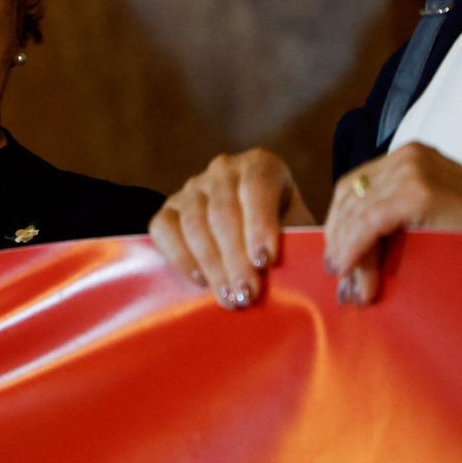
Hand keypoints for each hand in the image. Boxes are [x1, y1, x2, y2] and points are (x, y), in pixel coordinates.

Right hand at [149, 149, 313, 309]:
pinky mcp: (168, 208)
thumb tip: (297, 269)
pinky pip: (164, 229)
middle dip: (236, 258)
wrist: (248, 234)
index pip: (256, 187)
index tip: (264, 262)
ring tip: (229, 297)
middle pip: (223, 212)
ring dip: (212, 265)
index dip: (259, 225)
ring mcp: (192, 187)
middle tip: (247, 294)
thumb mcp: (296, 231)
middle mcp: (224, 169)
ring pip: (195, 224)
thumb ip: (296, 242)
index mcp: (261, 165)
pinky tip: (200, 281)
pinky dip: (181, 257)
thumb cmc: (279, 233)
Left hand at [323, 143, 461, 305]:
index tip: (338, 264)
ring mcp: (414, 168)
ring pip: (356, 212)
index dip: (340, 228)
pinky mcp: (421, 190)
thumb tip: (351, 257)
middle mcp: (408, 156)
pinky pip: (370, 222)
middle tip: (343, 284)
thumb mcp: (434, 221)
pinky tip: (356, 274)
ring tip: (356, 290)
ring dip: (349, 254)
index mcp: (409, 159)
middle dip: (340, 242)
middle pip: (349, 197)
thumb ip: (396, 225)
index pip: (354, 189)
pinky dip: (355, 249)